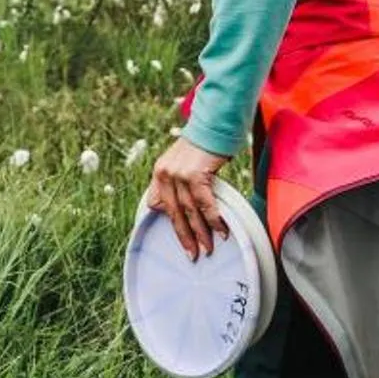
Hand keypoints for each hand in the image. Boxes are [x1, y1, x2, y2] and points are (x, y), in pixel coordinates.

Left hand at [147, 137, 232, 259]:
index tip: (182, 236)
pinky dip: (213, 219)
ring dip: (200, 233)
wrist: (215, 122)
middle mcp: (164, 174)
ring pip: (189, 211)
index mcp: (160, 172)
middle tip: (193, 255)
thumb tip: (191, 203)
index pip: (157, 203)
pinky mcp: (194, 175)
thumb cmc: (206, 142)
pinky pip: (204, 203)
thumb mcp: (185, 160)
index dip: (170, 220)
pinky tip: (221, 231)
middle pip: (174, 213)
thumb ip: (182, 180)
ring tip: (208, 249)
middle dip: (185, 236)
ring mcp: (178, 175)